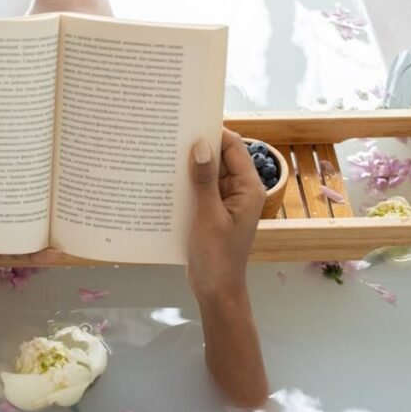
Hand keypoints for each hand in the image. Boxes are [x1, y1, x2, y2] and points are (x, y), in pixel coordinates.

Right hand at [186, 129, 269, 405]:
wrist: (216, 291)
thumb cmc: (217, 256)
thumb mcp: (208, 216)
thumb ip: (203, 181)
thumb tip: (200, 145)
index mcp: (248, 188)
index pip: (233, 147)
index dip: (213, 132)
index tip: (188, 120)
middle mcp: (239, 190)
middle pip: (219, 158)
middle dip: (197, 147)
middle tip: (168, 134)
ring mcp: (225, 201)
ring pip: (207, 174)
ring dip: (189, 166)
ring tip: (162, 153)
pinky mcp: (212, 212)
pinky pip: (200, 190)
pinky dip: (186, 184)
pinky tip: (164, 180)